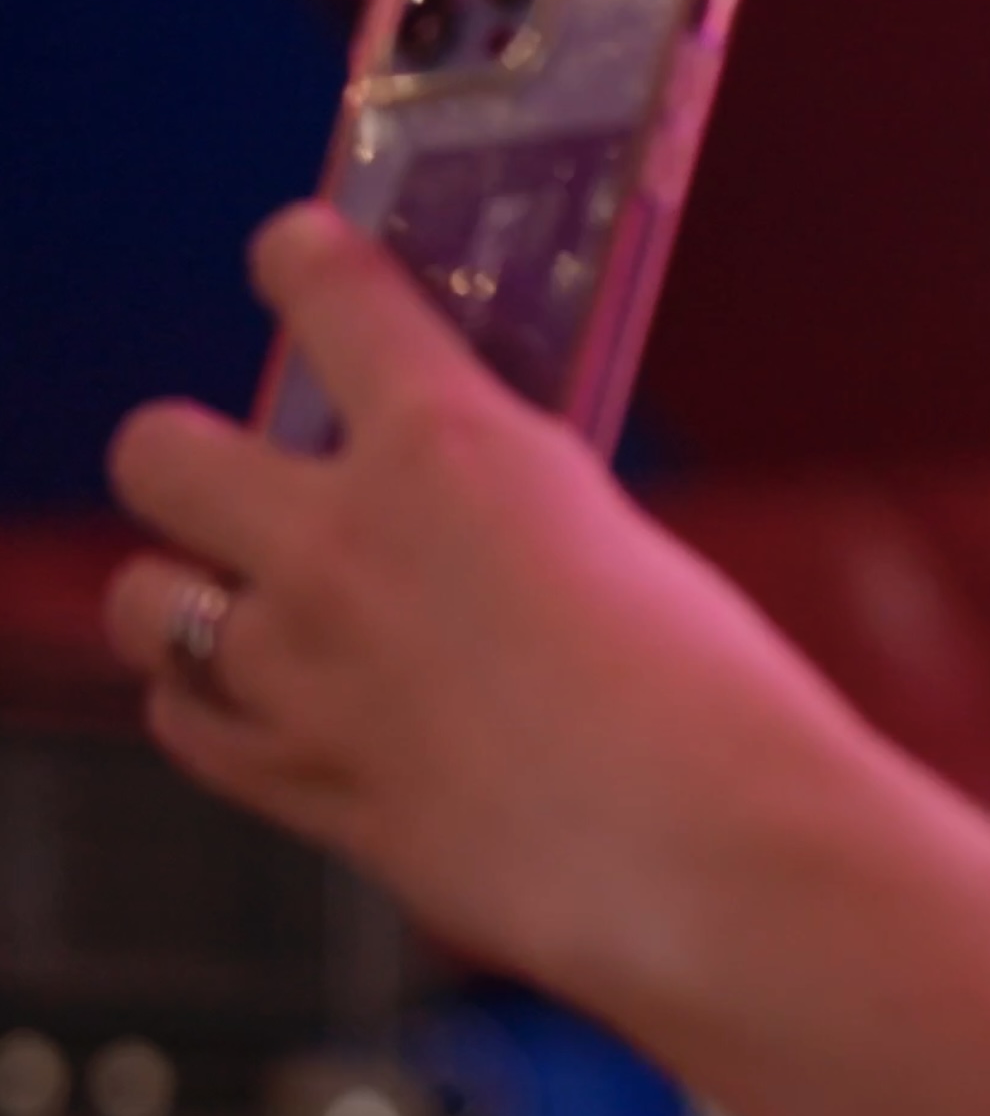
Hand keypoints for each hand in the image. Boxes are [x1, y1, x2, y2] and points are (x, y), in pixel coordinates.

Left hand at [99, 206, 876, 1014]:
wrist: (717, 858)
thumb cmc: (721, 711)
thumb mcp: (626, 552)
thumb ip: (512, 521)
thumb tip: (457, 528)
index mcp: (452, 448)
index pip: (324, 290)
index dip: (303, 260)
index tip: (300, 257)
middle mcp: (345, 543)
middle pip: (160, 452)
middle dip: (195, 458)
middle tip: (254, 486)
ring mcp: (305, 671)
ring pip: (142, 602)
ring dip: (186, 596)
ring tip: (247, 613)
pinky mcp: (304, 783)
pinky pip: (187, 727)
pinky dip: (212, 710)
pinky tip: (264, 709)